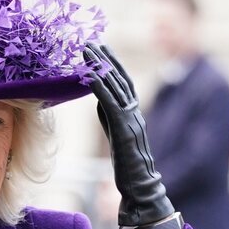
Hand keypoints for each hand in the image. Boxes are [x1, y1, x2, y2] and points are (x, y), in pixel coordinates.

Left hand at [84, 43, 174, 228]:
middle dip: (105, 58)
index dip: (110, 64)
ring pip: (117, 87)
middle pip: (120, 79)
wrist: (141, 188)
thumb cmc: (128, 166)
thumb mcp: (116, 135)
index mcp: (132, 113)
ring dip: (101, 67)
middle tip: (90, 41)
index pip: (122, 83)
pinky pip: (112, 104)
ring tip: (87, 51)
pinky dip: (101, 87)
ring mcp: (132, 120)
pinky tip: (90, 75)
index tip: (98, 49)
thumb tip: (99, 101)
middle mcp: (134, 113)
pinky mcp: (125, 130)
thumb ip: (109, 117)